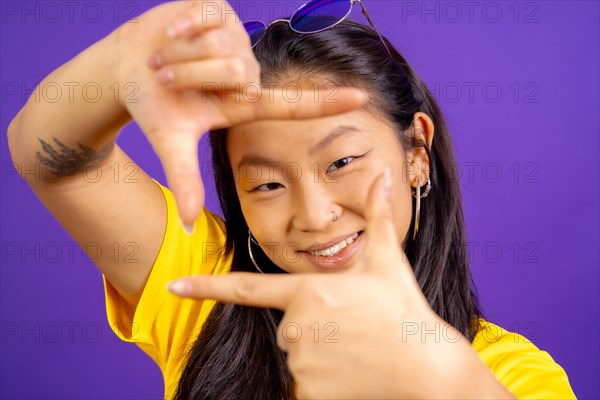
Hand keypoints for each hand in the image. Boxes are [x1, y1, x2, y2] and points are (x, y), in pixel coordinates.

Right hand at [112, 1, 366, 229]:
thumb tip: (187, 225)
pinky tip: (169, 34)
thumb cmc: (154, 106)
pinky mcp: (219, 10)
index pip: (292, 104)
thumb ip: (185, 180)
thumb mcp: (171, 143)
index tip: (361, 99)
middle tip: (166, 80)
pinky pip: (205, 18)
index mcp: (244, 102)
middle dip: (191, 77)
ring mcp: (236, 38)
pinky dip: (178, 29)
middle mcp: (247, 70)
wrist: (127, 67)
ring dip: (179, 56)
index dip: (325, 103)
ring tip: (166, 60)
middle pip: (237, 72)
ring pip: (219, 45)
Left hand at [167, 167, 498, 398]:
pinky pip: (306, 383)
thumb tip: (383, 173)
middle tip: (350, 326)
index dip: (206, 287)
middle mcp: (296, 325)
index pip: (245, 289)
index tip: (175, 286)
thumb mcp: (388, 261)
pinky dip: (325, 378)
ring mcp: (301, 361)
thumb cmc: (403, 309)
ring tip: (356, 347)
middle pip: (287, 325)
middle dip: (311, 325)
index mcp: (307, 291)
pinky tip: (353, 372)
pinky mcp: (309, 391)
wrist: (425, 366)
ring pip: (297, 354)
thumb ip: (376, 216)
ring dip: (320, 351)